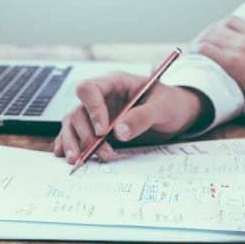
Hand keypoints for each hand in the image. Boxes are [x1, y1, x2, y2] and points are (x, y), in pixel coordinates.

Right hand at [53, 72, 210, 162]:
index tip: (103, 131)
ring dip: (74, 142)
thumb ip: (142, 117)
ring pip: (73, 123)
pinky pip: (76, 134)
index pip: (90, 89)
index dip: (92, 110)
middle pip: (79, 111)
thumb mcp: (162, 108)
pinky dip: (69, 144)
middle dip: (86, 134)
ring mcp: (97, 113)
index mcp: (115, 83)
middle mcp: (102, 97)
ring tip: (76, 160)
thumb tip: (119, 132)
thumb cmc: (171, 104)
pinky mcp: (97, 128)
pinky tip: (67, 155)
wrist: (178, 114)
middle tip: (102, 153)